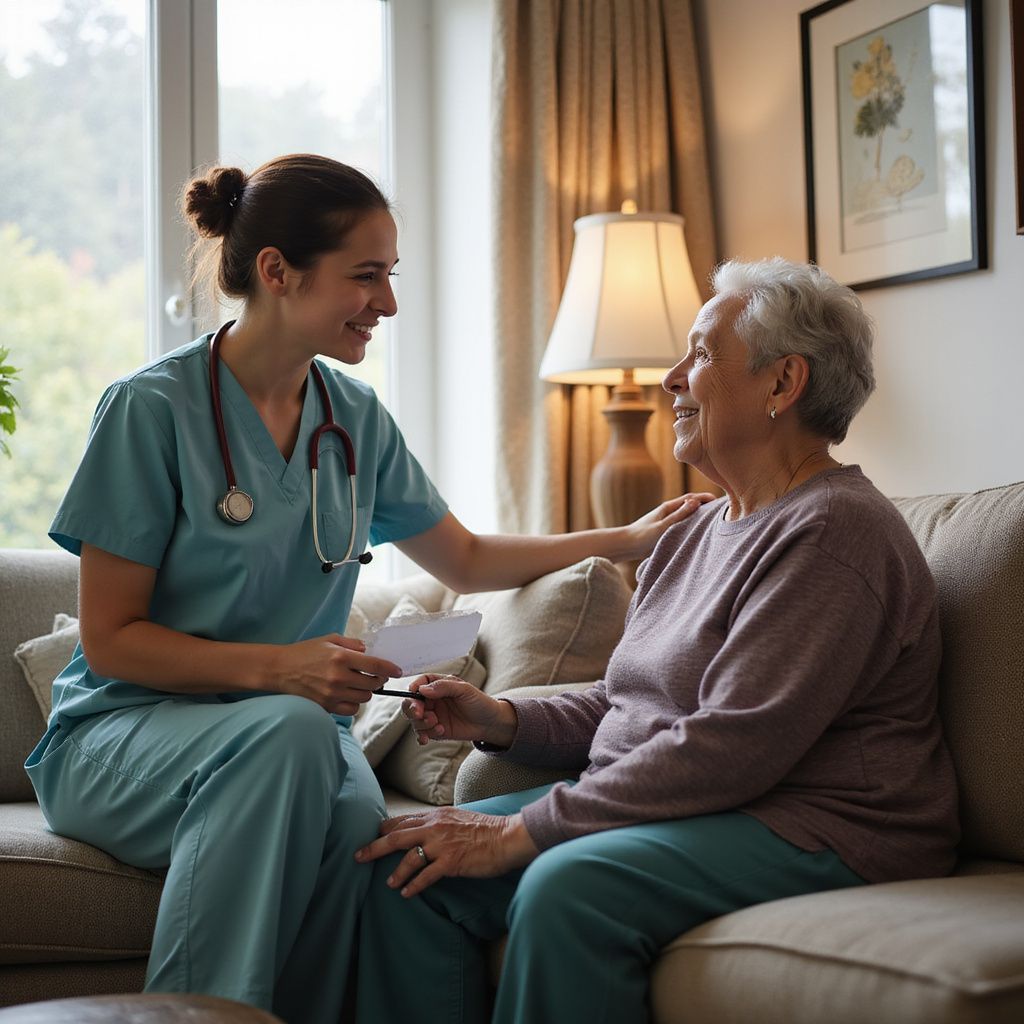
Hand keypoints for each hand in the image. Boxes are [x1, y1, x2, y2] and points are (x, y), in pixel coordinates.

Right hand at [272, 635, 401, 714]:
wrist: (280, 669)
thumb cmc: (305, 652)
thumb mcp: (329, 640)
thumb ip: (352, 644)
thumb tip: (369, 651)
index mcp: (341, 657)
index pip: (375, 665)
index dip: (390, 668)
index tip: (397, 670)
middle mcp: (338, 677)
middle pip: (373, 684)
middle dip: (378, 680)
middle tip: (374, 675)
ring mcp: (332, 693)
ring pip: (364, 697)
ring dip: (366, 691)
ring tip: (358, 683)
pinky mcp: (326, 706)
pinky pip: (352, 709)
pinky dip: (354, 702)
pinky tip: (348, 694)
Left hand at [354, 808, 538, 895]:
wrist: (506, 837)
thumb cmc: (486, 830)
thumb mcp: (458, 819)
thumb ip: (440, 824)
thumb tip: (425, 831)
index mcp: (436, 816)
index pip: (403, 820)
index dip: (385, 829)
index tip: (373, 836)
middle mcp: (435, 827)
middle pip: (396, 836)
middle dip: (374, 847)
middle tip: (358, 856)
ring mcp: (442, 845)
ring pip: (408, 857)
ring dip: (395, 872)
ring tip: (388, 883)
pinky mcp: (451, 862)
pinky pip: (425, 876)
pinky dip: (413, 886)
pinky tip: (406, 894)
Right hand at [403, 675, 516, 746]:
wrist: (489, 723)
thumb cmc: (479, 702)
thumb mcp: (465, 690)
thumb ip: (444, 687)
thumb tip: (423, 689)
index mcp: (438, 685)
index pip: (419, 683)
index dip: (413, 687)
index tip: (414, 693)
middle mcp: (432, 700)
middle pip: (411, 702)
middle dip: (412, 708)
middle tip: (420, 714)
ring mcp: (432, 715)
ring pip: (414, 719)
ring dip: (421, 723)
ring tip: (437, 724)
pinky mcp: (434, 730)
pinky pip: (421, 733)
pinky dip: (422, 736)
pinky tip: (432, 736)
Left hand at [619, 491, 716, 559]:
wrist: (626, 546)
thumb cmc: (642, 536)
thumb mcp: (663, 526)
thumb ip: (679, 515)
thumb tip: (696, 502)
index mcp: (668, 507)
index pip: (691, 498)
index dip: (706, 498)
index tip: (720, 500)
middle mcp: (669, 512)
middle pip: (691, 506)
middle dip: (705, 506)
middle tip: (722, 509)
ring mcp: (667, 521)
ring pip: (687, 516)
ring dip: (699, 516)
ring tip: (714, 521)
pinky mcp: (665, 531)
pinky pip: (682, 525)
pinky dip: (691, 525)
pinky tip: (698, 533)